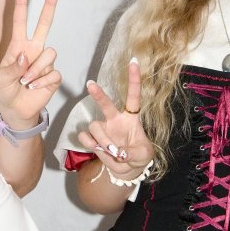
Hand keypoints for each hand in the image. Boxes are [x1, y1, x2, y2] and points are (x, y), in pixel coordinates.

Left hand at [0, 0, 61, 128]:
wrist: (17, 111)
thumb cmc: (7, 91)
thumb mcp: (2, 79)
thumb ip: (13, 67)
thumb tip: (26, 57)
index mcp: (19, 46)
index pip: (21, 21)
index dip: (22, 5)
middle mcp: (34, 50)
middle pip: (45, 23)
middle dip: (51, 5)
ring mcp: (45, 62)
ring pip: (49, 53)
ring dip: (35, 70)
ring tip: (26, 82)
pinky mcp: (54, 75)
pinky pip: (52, 73)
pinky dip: (41, 82)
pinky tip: (34, 88)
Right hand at [78, 59, 154, 179]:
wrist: (127, 169)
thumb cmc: (139, 156)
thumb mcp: (144, 155)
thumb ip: (133, 153)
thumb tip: (120, 153)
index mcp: (131, 118)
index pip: (133, 96)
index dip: (134, 79)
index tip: (134, 61)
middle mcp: (115, 119)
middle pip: (106, 103)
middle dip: (98, 94)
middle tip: (90, 84)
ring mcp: (103, 128)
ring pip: (95, 126)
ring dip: (103, 140)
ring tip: (112, 151)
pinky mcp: (93, 139)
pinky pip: (85, 136)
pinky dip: (89, 143)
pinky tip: (95, 148)